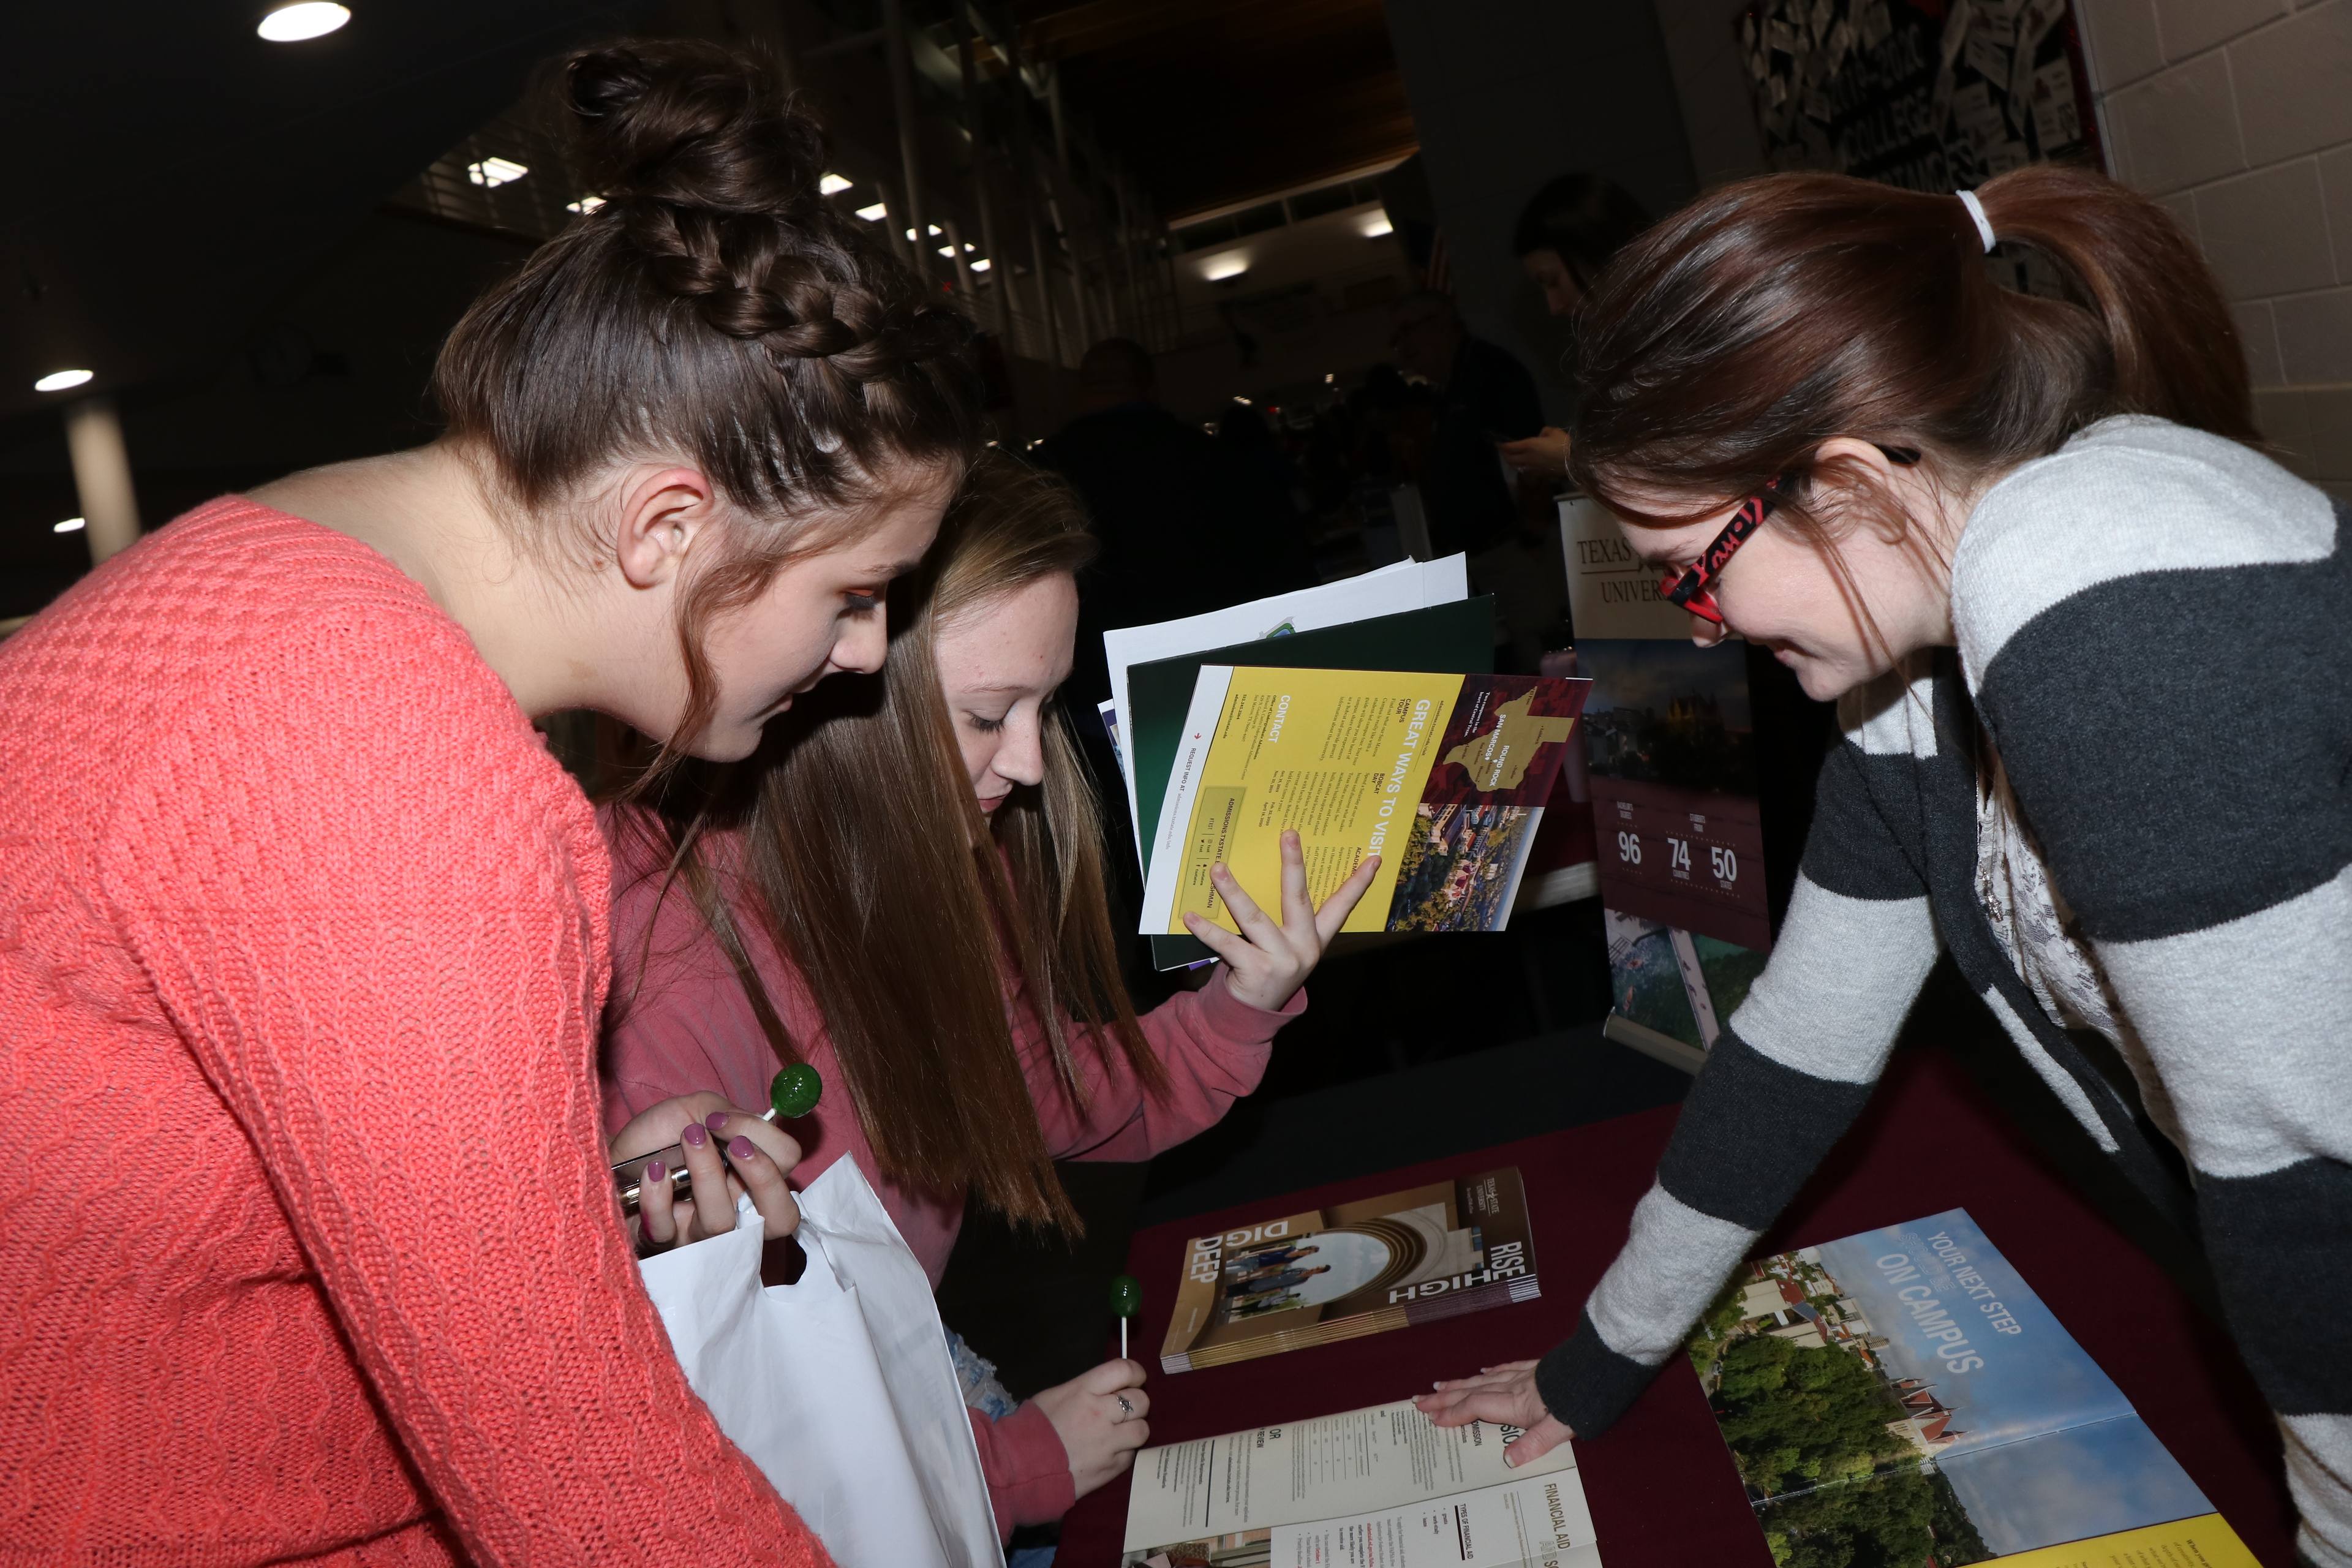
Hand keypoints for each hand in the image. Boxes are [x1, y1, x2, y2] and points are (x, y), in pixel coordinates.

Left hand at [609, 1091, 802, 1250]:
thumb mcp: (699, 1109)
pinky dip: (658, 1195)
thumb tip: (748, 1134)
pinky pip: (667, 1229)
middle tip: (735, 1146)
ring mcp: (700, 1233)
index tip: (726, 1120)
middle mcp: (736, 1209)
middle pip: (781, 1218)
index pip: (789, 1169)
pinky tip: (652, 1172)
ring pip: (722, 1224)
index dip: (769, 1142)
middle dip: (764, 1177)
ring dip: (707, 1174)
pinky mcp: (662, 1244)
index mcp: (752, 1175)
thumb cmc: (658, 1136)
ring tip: (686, 1140)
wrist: (610, 1155)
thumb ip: (733, 1115)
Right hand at [1033, 1358, 1150, 1499]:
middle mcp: (1102, 1413)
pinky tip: (1110, 1453)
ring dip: (1134, 1429)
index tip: (1135, 1379)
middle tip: (1124, 1410)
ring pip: (1142, 1430)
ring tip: (1121, 1433)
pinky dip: (1124, 1453)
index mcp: (1086, 1390)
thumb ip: (1084, 1389)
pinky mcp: (1111, 1468)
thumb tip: (1104, 1389)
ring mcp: (1109, 1442)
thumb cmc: (1032, 1427)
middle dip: (1137, 1403)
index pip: (1125, 1371)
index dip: (1136, 1373)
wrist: (1020, 1467)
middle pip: (1141, 1400)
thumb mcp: (1055, 1395)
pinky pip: (1131, 1455)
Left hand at [1181, 829, 1379, 1011]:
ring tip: (1218, 868)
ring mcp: (1280, 960)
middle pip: (1298, 899)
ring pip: (1254, 917)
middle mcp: (1303, 947)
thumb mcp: (1286, 946)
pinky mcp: (1255, 970)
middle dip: (1293, 865)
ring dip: (1233, 891)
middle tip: (1288, 834)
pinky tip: (1190, 915)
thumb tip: (1259, 872)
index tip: (1374, 859)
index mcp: (1315, 939)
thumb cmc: (1267, 968)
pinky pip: (1226, 944)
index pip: (1342, 907)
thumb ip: (1283, 918)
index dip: (1358, 884)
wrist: (1253, 1014)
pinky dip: (1206, 929)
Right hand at [1414, 1360, 1574, 1466]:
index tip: (1430, 1417)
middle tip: (1420, 1400)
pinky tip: (1484, 1371)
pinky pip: (1504, 1369)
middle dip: (1444, 1397)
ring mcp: (1524, 1375)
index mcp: (1515, 1403)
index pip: (1475, 1407)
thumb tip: (1507, 1461)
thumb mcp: (1560, 1429)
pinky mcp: (1535, 1368)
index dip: (1452, 1413)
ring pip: (1483, 1379)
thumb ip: (1534, 1444)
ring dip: (1459, 1384)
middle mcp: (1513, 1387)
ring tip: (1440, 1385)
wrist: (1599, 1367)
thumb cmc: (1581, 1400)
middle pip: (1471, 1391)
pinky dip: (1489, 1372)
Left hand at [1497, 427, 1570, 478]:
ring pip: (1517, 467)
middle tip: (1504, 451)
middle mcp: (1527, 459)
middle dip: (1504, 455)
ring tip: (1514, 458)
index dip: (1501, 446)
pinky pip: (1527, 471)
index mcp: (1529, 446)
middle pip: (1509, 459)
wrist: (1576, 462)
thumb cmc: (1565, 444)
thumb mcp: (1554, 432)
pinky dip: (1524, 467)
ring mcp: (1533, 469)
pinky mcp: (1540, 476)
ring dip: (1513, 462)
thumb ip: (1544, 432)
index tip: (1497, 443)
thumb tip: (1541, 436)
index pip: (1509, 447)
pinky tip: (1527, 465)